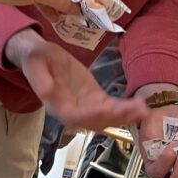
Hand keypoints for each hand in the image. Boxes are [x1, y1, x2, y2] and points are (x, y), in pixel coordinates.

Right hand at [6, 29, 148, 129]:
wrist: (41, 57)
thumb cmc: (36, 59)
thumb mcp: (34, 62)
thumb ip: (39, 78)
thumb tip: (44, 92)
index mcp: (56, 105)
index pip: (75, 115)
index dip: (92, 114)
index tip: (110, 110)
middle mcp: (72, 112)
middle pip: (95, 120)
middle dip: (117, 117)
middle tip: (137, 110)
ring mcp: (84, 107)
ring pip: (106, 118)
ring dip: (125, 116)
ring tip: (144, 111)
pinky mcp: (94, 99)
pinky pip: (110, 107)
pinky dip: (125, 109)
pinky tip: (139, 106)